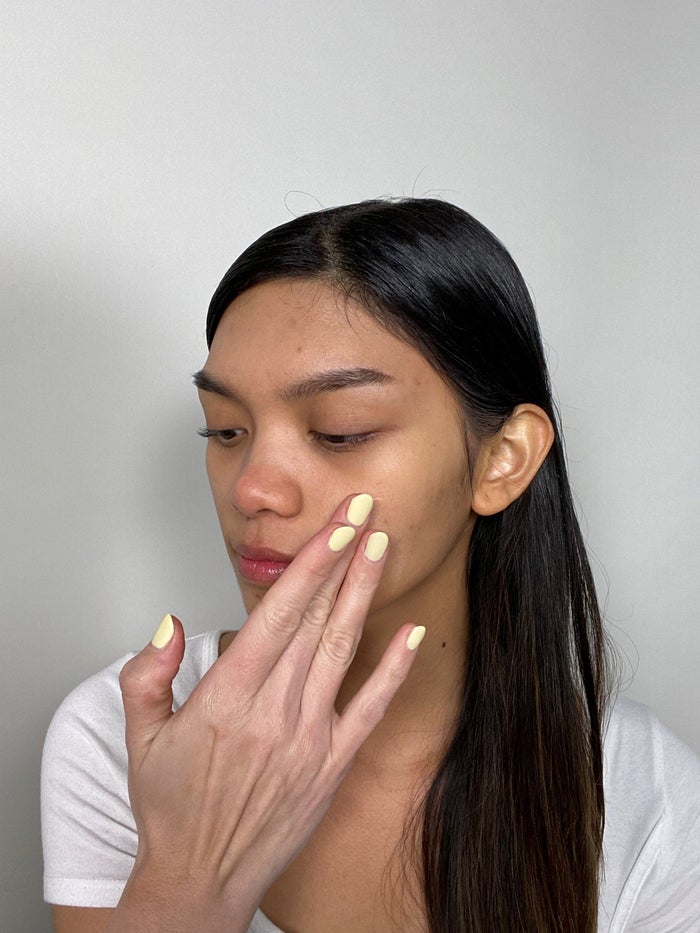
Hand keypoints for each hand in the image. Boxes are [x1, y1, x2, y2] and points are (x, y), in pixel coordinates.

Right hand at [113, 494, 424, 931]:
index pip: (278, 613)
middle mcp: (273, 711)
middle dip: (343, 558)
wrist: (201, 881)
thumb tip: (170, 623)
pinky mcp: (331, 764)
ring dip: (363, 594)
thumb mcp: (139, 736)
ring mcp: (309, 738)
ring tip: (382, 548)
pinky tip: (412, 632)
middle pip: (316, 618)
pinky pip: (370, 708)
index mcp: (227, 698)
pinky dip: (394, 668)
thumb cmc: (171, 809)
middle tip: (365, 512)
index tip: (335, 524)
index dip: (311, 563)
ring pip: (342, 649)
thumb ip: (149, 673)